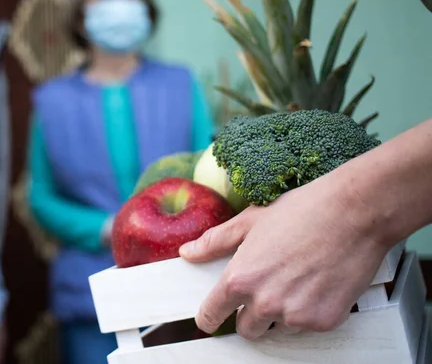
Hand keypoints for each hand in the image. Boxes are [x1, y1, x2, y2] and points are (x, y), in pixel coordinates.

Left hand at [179, 175, 390, 339]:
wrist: (353, 213)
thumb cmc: (303, 212)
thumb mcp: (250, 221)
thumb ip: (215, 241)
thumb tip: (189, 251)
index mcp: (240, 279)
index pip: (212, 314)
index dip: (209, 317)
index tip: (211, 318)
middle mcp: (265, 303)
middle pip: (246, 330)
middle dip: (251, 314)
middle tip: (267, 287)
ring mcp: (295, 315)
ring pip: (279, 328)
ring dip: (282, 312)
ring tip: (297, 277)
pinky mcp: (324, 322)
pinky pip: (307, 327)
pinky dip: (310, 311)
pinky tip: (317, 282)